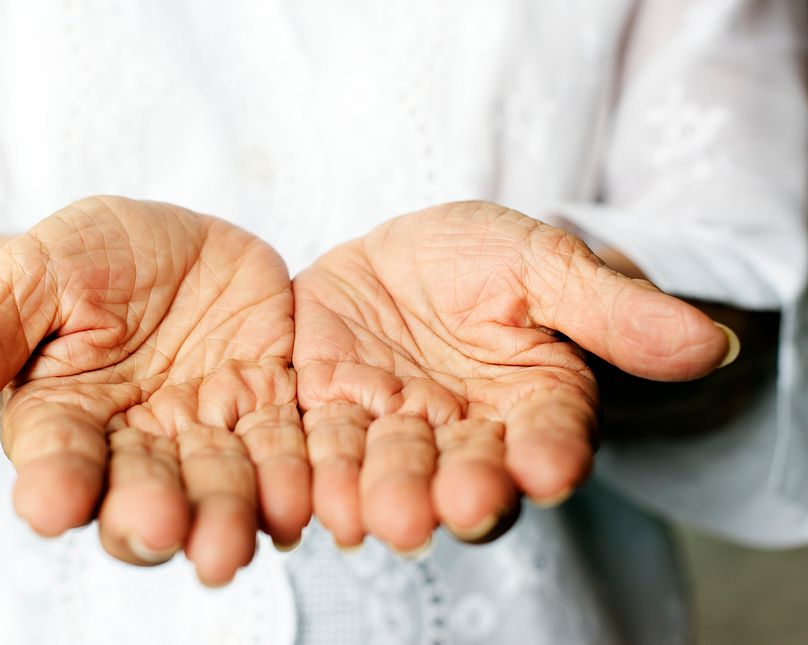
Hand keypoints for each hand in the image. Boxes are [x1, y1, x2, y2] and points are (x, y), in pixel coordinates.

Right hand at [0, 196, 309, 584]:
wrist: (163, 242)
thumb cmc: (80, 259)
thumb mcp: (26, 280)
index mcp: (67, 419)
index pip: (57, 460)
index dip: (54, 483)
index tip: (49, 504)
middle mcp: (139, 442)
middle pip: (145, 493)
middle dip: (152, 515)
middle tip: (161, 530)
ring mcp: (209, 430)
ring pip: (220, 486)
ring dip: (228, 517)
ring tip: (235, 542)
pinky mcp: (271, 405)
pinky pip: (286, 446)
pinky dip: (293, 477)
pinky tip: (300, 503)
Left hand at [293, 201, 730, 551]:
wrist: (401, 256)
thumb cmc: (486, 259)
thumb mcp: (546, 264)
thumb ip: (611, 308)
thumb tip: (712, 344)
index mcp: (531, 404)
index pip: (549, 436)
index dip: (551, 453)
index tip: (552, 468)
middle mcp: (463, 435)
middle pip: (466, 471)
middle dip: (462, 490)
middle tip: (459, 504)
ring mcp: (390, 431)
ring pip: (388, 471)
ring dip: (383, 496)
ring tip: (375, 516)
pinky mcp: (324, 414)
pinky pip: (316, 446)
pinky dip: (311, 474)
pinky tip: (305, 499)